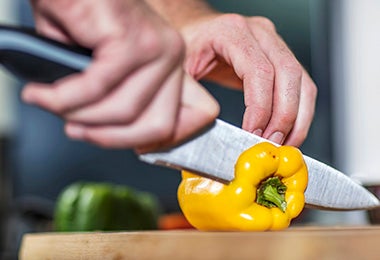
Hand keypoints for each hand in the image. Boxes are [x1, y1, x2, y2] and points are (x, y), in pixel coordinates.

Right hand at [22, 0, 218, 149]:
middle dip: (111, 137)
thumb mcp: (106, 70)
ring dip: (79, 115)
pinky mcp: (132, 40)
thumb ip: (123, 101)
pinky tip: (44, 92)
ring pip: (125, 112)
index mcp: (170, 63)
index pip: (196, 114)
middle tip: (76, 128)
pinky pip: (97, 90)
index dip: (166, 138)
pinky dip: (64, 97)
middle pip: (159, 126)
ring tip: (51, 102)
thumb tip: (123, 135)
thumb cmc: (80, 19)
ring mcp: (157, 48)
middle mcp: (172, 55)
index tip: (133, 147)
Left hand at [180, 13, 316, 146]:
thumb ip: (188, 94)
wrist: (196, 31)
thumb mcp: (180, 67)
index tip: (253, 133)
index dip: (261, 107)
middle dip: (284, 116)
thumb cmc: (188, 47)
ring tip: (283, 144)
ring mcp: (273, 43)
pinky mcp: (280, 57)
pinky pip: (301, 85)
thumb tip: (197, 127)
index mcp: (232, 32)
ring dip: (297, 118)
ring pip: (301, 82)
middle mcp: (259, 33)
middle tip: (271, 143)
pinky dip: (299, 112)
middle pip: (288, 75)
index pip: (259, 71)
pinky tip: (287, 132)